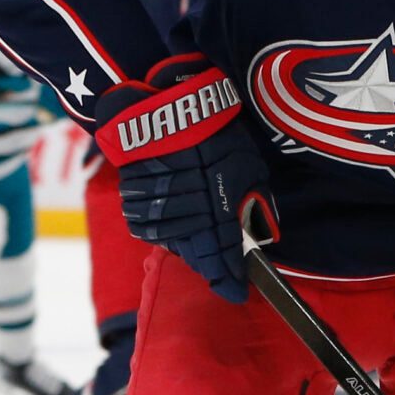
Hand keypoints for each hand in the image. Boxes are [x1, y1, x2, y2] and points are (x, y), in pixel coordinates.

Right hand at [93, 54, 273, 302]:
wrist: (165, 101)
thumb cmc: (214, 129)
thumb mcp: (246, 161)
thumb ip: (253, 198)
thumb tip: (260, 231)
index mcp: (216, 203)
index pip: (222, 255)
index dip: (228, 278)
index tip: (237, 293)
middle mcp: (185, 210)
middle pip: (196, 254)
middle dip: (211, 263)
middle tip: (222, 267)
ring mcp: (156, 206)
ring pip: (170, 242)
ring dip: (186, 245)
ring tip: (198, 236)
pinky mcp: (134, 198)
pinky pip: (147, 227)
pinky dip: (162, 228)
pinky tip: (172, 218)